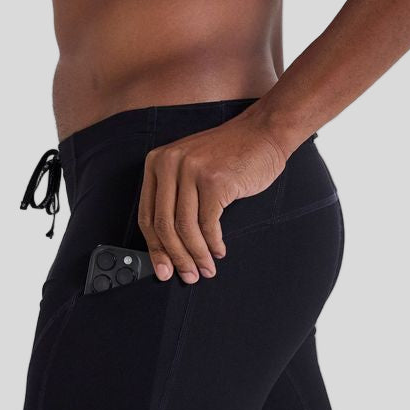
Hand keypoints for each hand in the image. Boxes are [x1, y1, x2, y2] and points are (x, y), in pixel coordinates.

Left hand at [138, 114, 286, 282]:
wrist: (262, 134)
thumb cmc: (229, 156)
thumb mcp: (190, 168)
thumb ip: (175, 198)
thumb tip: (169, 247)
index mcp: (157, 162)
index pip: (147, 215)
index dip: (154, 248)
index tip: (161, 269)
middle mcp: (170, 163)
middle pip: (164, 225)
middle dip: (175, 258)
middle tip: (187, 276)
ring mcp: (192, 170)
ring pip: (186, 228)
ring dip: (196, 255)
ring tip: (205, 269)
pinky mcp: (215, 180)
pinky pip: (209, 224)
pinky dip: (213, 244)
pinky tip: (219, 251)